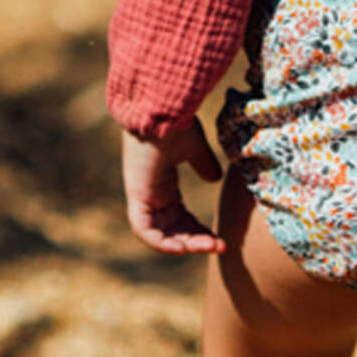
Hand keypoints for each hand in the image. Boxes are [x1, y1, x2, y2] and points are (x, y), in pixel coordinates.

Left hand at [121, 123, 225, 254]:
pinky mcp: (137, 197)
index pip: (177, 216)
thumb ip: (203, 164)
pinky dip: (163, 243)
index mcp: (161, 183)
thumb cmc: (174, 122)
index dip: (196, 229)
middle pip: (171, 230)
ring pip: (160, 235)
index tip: (218, 237)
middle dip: (195, 241)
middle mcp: (150, 193)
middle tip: (219, 245)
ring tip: (211, 246)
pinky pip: (145, 232)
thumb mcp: (194, 148)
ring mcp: (142, 196)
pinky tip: (185, 247)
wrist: (159, 109)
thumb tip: (214, 179)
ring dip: (185, 245)